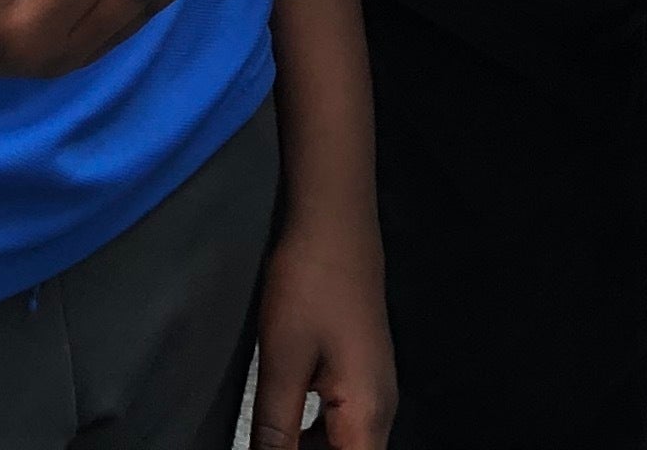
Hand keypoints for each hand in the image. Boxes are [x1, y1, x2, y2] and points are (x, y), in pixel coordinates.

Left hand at [252, 203, 396, 449]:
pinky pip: (340, 424)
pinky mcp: (360, 371)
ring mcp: (373, 389)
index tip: (274, 448)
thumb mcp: (283, 364)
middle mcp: (380, 409)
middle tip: (266, 441)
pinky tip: (281, 425)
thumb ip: (274, 432)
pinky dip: (311, 436)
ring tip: (268, 439)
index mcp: (367, 416)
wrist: (334, 219)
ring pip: (344, 446)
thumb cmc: (310, 285)